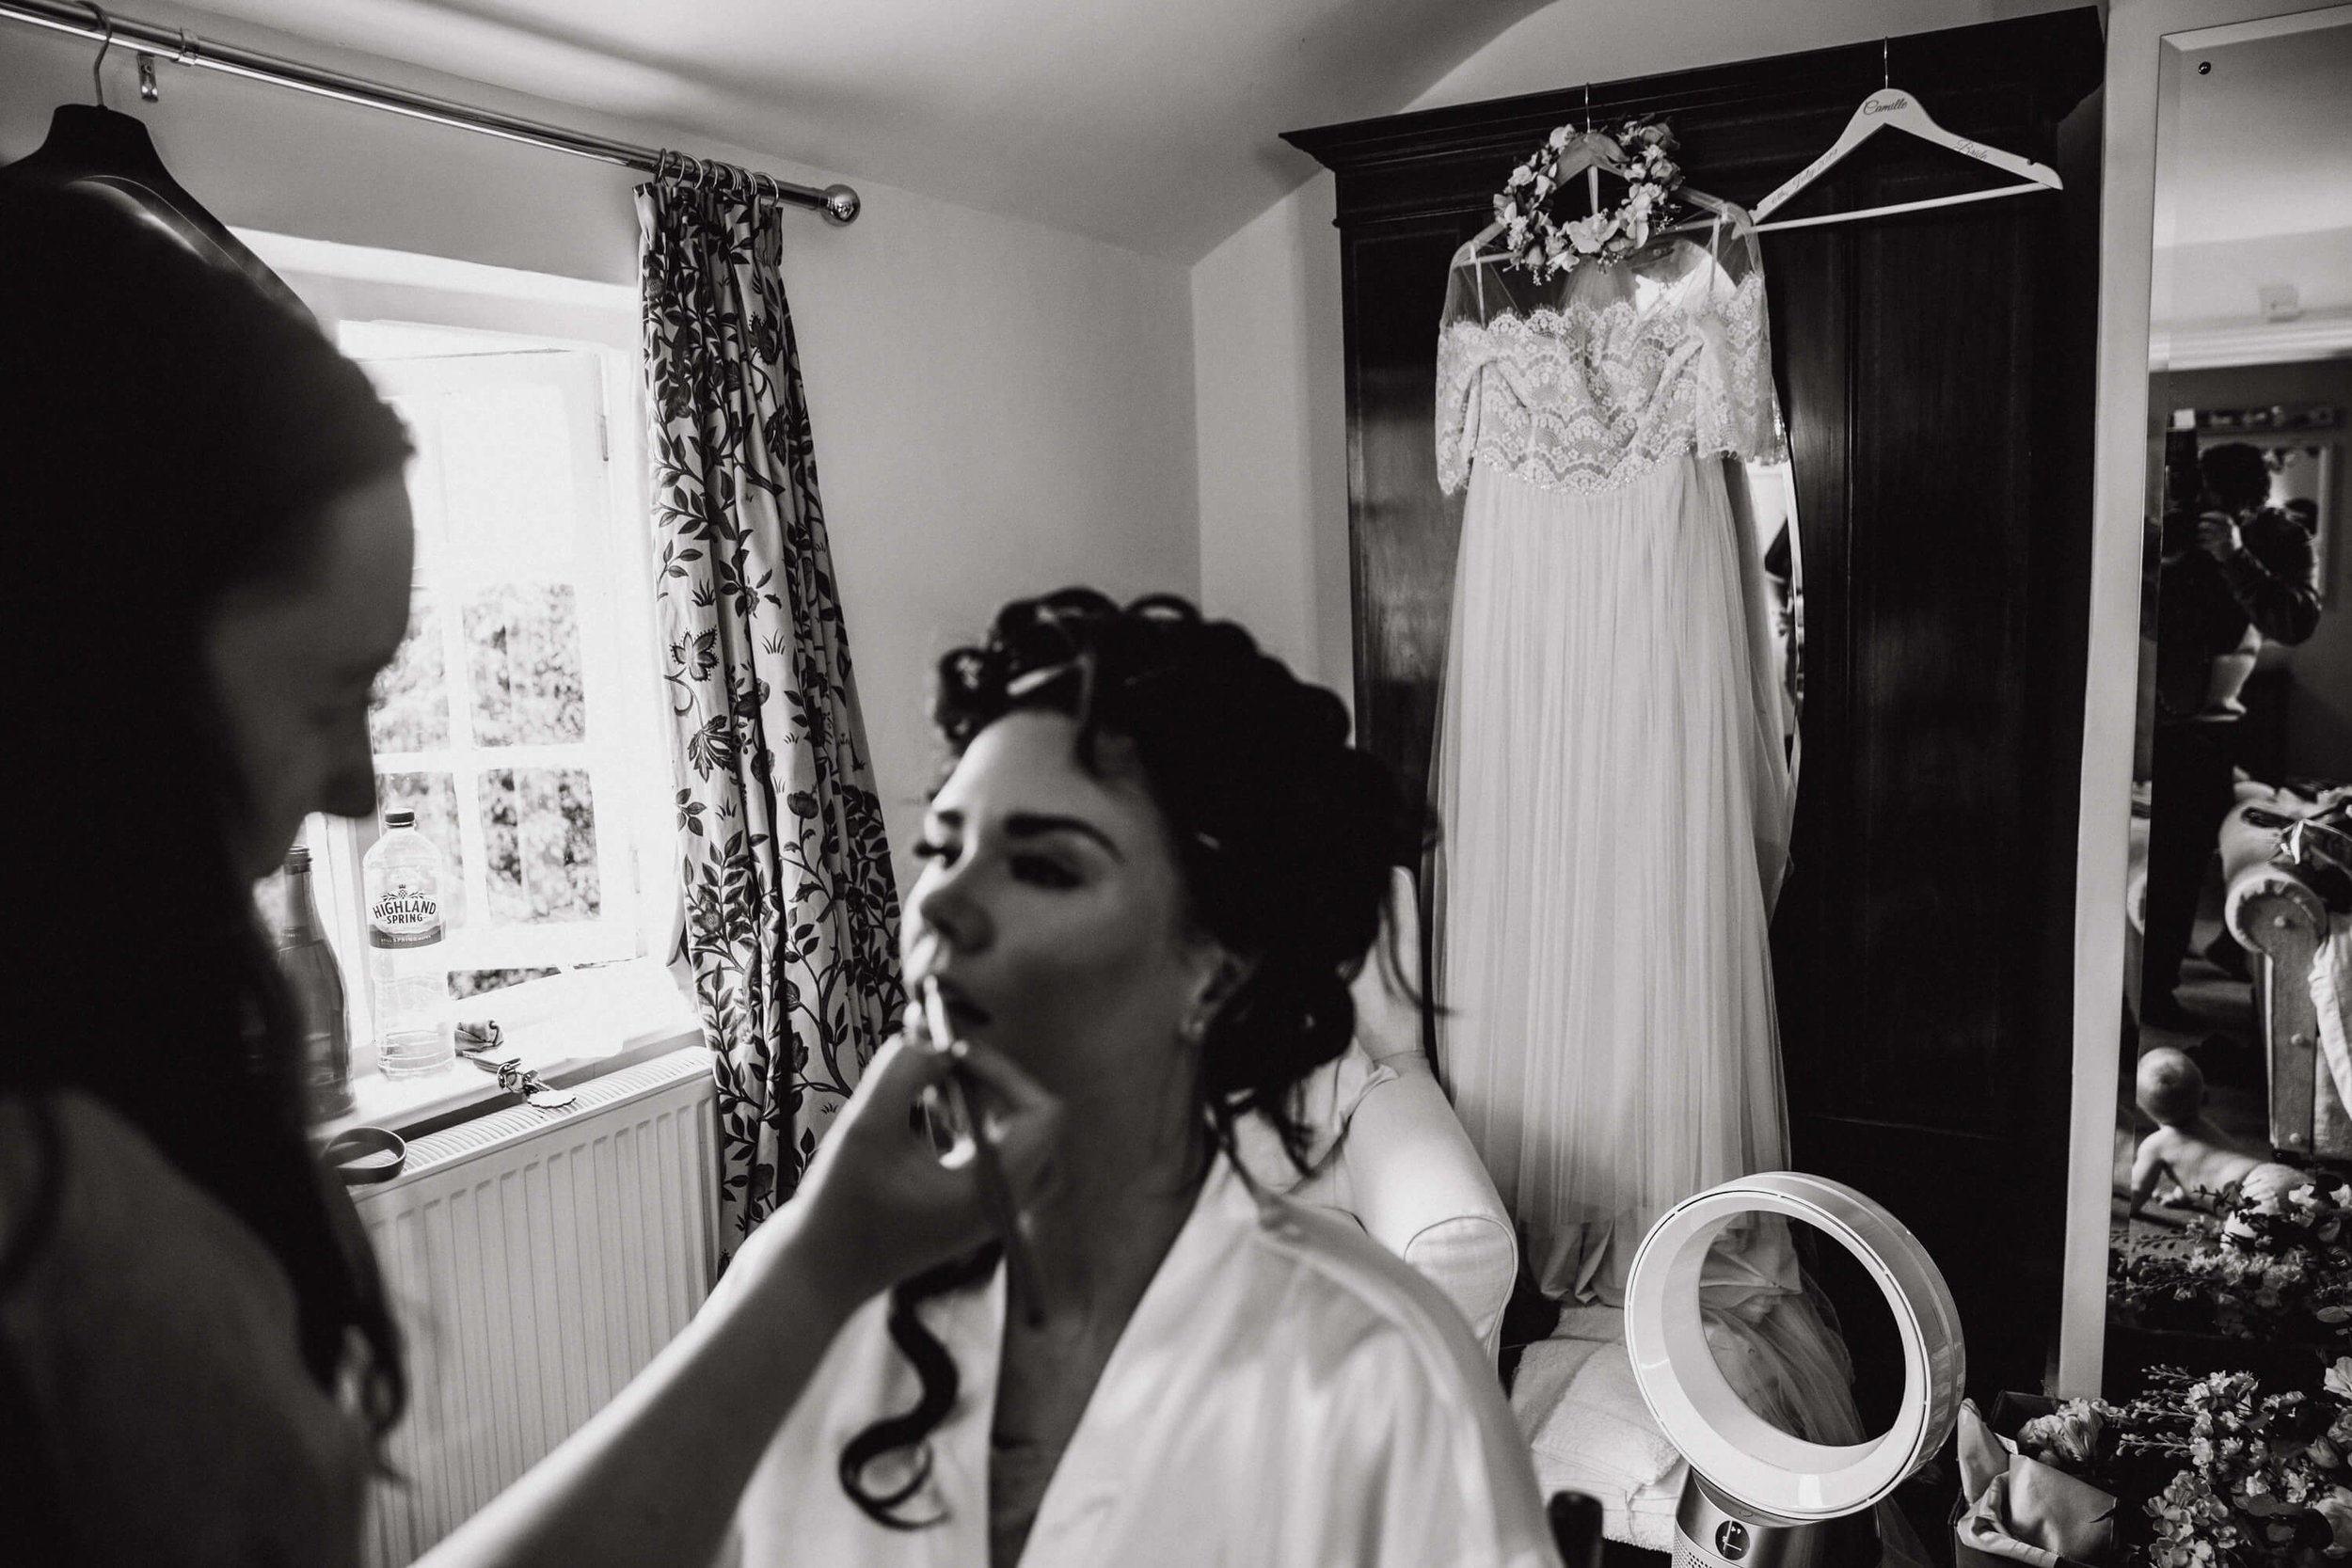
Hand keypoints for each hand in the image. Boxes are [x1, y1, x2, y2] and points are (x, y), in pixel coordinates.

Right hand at [781, 1015, 1059, 1305]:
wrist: (812, 1277)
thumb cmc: (835, 1208)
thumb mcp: (864, 1127)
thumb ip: (903, 1072)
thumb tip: (937, 1042)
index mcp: (992, 1192)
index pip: (1041, 1116)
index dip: (1004, 1071)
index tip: (953, 1052)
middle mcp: (998, 1205)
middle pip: (1036, 1126)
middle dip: (994, 1082)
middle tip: (945, 1058)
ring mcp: (982, 1211)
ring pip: (1013, 1138)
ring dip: (980, 1099)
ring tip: (934, 1072)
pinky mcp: (960, 1210)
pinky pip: (987, 1153)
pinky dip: (966, 1121)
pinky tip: (926, 1102)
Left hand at [2196, 511, 2242, 561]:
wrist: (2237, 556)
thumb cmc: (2232, 541)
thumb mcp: (2233, 531)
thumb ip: (2225, 524)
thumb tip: (2210, 517)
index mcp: (2233, 527)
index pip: (2222, 518)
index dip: (2212, 515)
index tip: (2202, 515)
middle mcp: (2229, 533)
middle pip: (2214, 526)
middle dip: (2204, 525)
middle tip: (2199, 525)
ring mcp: (2224, 540)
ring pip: (2209, 535)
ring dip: (2202, 535)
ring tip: (2199, 535)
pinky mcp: (2219, 548)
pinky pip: (2207, 545)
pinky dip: (2202, 544)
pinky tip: (2200, 544)